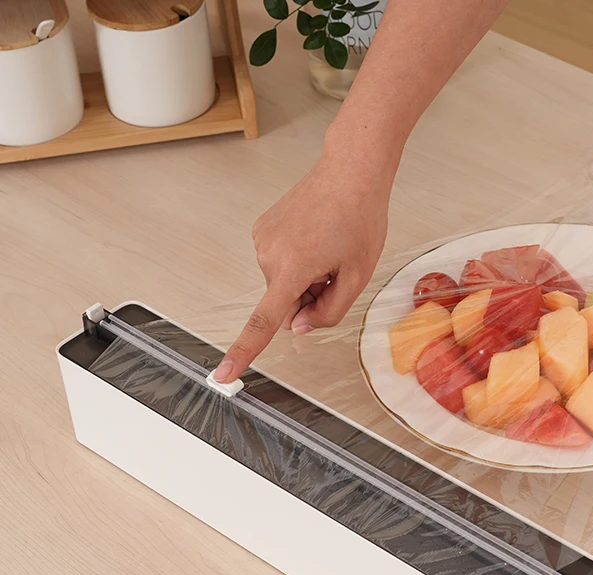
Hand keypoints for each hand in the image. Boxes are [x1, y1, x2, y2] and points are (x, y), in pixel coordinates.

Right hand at [214, 152, 391, 382]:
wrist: (349, 172)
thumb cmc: (360, 219)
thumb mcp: (357, 276)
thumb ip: (329, 312)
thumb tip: (299, 326)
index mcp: (293, 268)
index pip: (263, 322)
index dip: (243, 353)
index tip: (223, 375)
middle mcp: (268, 255)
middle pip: (283, 305)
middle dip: (307, 300)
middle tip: (335, 273)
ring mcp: (262, 240)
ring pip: (281, 284)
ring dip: (304, 278)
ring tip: (328, 249)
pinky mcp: (262, 229)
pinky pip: (278, 263)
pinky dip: (296, 261)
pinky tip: (316, 239)